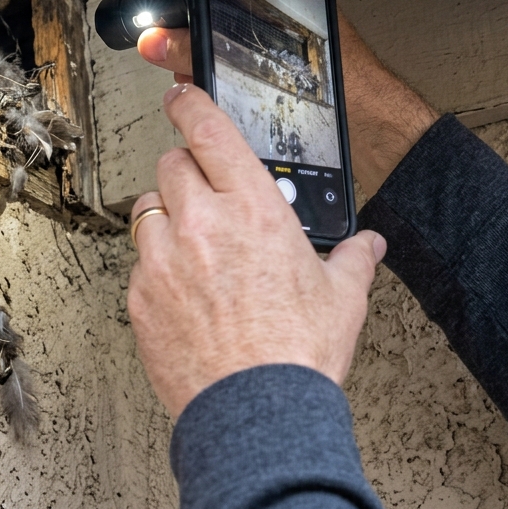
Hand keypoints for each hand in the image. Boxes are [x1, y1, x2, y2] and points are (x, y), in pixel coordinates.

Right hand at [126, 0, 438, 193]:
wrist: (379, 128)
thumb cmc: (347, 90)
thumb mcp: (258, 68)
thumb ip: (201, 52)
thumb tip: (156, 42)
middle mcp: (279, 5)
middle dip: (178, 15)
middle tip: (159, 34)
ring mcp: (279, 33)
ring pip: (219, 26)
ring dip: (193, 46)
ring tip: (183, 68)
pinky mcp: (280, 59)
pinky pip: (233, 52)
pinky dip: (212, 66)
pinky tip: (206, 86)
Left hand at [127, 83, 385, 419]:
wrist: (257, 413)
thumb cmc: (298, 354)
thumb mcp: (341, 297)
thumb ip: (353, 258)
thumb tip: (369, 245)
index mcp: (253, 208)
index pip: (208, 129)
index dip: (189, 103)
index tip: (180, 95)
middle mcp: (202, 222)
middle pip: (172, 164)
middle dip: (187, 172)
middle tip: (204, 196)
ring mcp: (163, 258)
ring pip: (148, 209)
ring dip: (167, 217)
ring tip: (193, 248)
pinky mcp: (139, 296)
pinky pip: (139, 262)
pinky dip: (155, 267)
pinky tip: (183, 292)